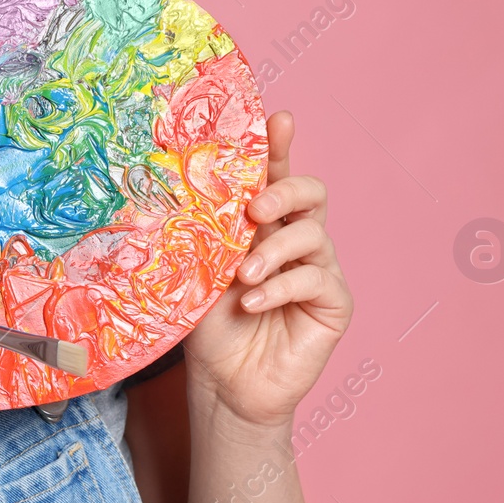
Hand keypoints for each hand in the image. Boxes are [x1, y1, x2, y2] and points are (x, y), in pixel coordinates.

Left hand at [182, 109, 352, 430]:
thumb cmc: (207, 323)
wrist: (222, 384)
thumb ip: (201, 228)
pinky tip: (252, 303)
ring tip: (242, 276)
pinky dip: (281, 287)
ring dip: (274, 250)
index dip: (279, 145)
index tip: (278, 119)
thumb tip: (169, 182)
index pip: (274, 174)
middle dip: (285, 190)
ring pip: (314, 234)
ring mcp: (319, 269)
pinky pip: (317, 279)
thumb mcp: (197, 266)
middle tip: (255, 208)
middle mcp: (295, 239)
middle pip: (310, 192)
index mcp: (262, 223)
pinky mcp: (334, 303)